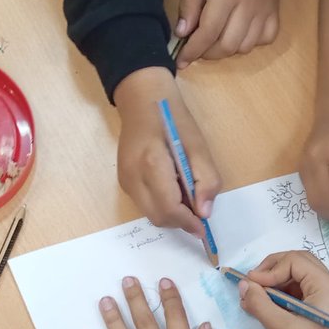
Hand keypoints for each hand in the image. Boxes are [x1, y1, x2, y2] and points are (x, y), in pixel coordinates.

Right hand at [113, 68, 221, 235]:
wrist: (142, 100)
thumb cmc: (173, 119)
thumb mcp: (198, 145)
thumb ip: (205, 180)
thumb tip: (204, 213)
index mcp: (152, 164)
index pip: (169, 208)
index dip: (188, 222)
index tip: (204, 228)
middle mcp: (133, 177)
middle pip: (158, 217)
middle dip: (181, 220)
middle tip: (197, 210)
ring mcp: (125, 181)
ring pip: (151, 214)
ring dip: (172, 214)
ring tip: (185, 194)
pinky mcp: (123, 182)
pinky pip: (145, 204)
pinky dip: (162, 205)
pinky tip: (172, 188)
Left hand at [176, 0, 279, 67]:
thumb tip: (183, 32)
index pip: (208, 33)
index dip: (192, 51)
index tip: (181, 61)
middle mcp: (249, 4)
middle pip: (227, 46)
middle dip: (208, 54)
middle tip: (196, 47)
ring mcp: (265, 8)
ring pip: (245, 47)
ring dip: (227, 49)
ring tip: (215, 39)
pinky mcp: (275, 8)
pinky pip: (265, 38)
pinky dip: (250, 42)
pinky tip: (239, 32)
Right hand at [236, 249, 328, 328]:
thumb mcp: (281, 327)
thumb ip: (260, 303)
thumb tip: (243, 285)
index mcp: (327, 287)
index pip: (295, 262)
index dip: (270, 269)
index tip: (251, 283)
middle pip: (299, 264)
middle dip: (272, 270)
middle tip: (253, 282)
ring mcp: (328, 299)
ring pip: (299, 278)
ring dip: (275, 283)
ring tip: (254, 296)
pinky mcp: (321, 310)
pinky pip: (300, 293)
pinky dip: (282, 295)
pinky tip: (264, 304)